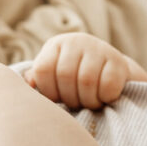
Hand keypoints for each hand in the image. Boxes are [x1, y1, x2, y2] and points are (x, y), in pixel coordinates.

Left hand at [26, 33, 146, 109]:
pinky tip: (104, 98)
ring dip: (87, 100)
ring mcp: (99, 48)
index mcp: (56, 45)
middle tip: (76, 104)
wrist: (112, 73)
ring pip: (87, 81)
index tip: (57, 99)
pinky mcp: (118, 61)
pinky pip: (108, 85)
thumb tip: (27, 83)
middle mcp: (77, 41)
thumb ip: (39, 78)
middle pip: (65, 76)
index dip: (48, 91)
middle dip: (69, 98)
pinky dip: (105, 98)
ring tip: (89, 103)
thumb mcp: (55, 76)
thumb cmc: (76, 79)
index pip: (43, 69)